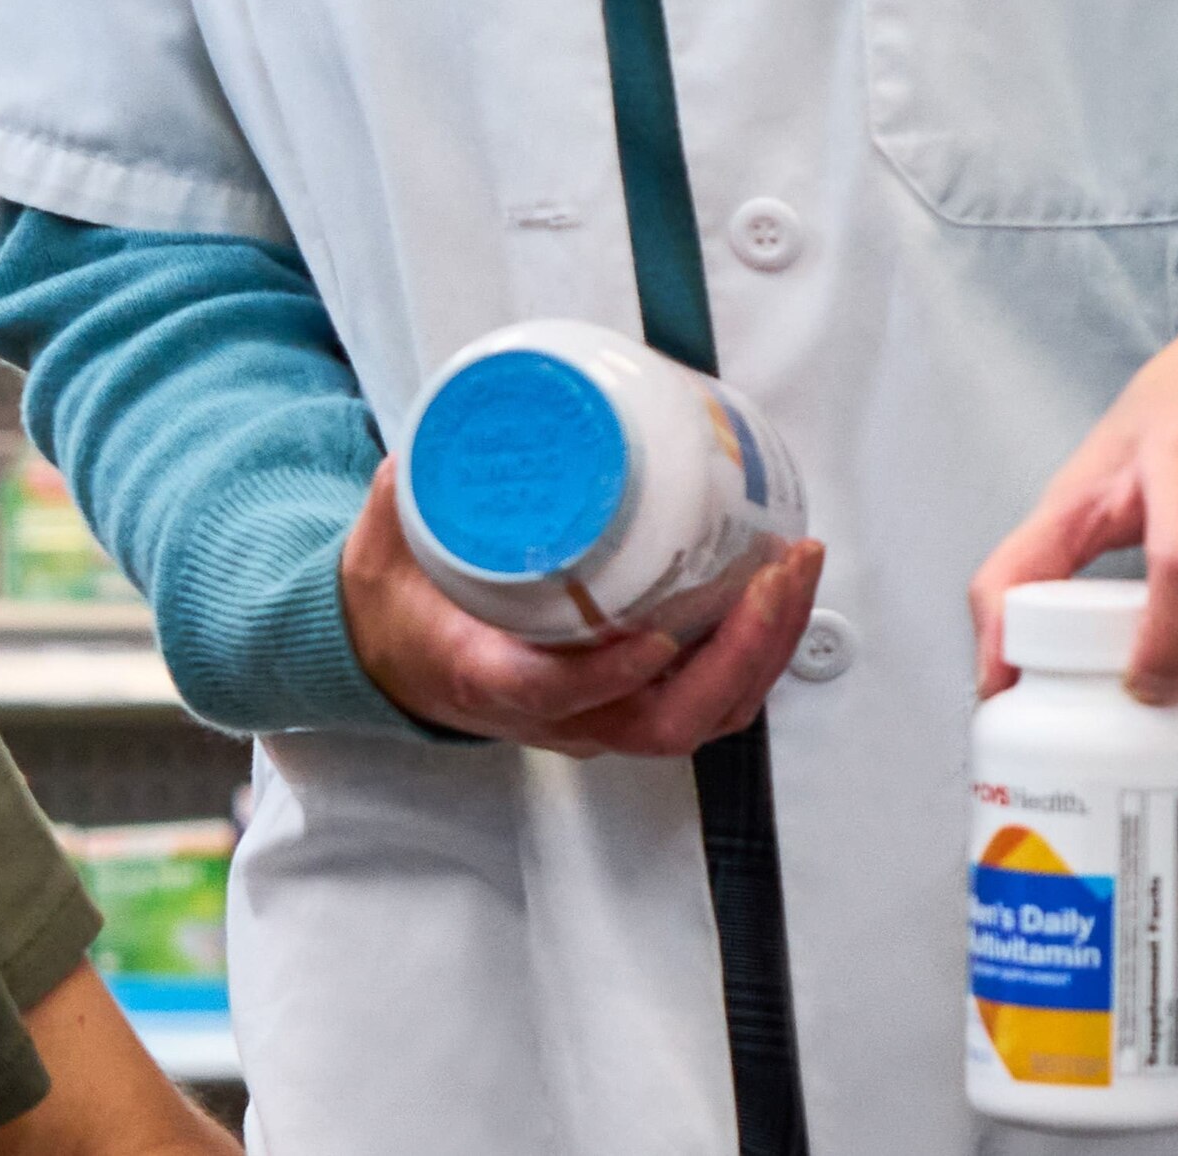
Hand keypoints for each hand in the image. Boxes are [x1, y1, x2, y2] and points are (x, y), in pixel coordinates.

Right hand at [338, 461, 825, 757]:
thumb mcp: (383, 552)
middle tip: (772, 575)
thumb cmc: (403, 611)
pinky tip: (780, 588)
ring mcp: (603, 718)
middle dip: (736, 656)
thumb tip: (424, 456)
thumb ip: (407, 502)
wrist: (403, 661)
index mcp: (488, 679)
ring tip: (794, 567)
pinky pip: (712, 698)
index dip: (610, 674)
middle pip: (664, 721)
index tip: (654, 636)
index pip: (553, 695)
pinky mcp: (633, 702)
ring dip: (764, 651)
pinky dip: (759, 652)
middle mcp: (558, 717)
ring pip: (702, 716)